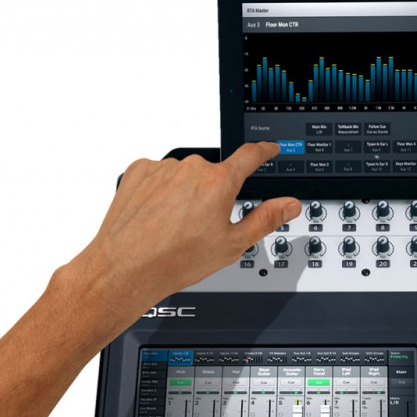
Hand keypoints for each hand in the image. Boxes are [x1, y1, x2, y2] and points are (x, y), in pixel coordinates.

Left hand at [68, 142, 300, 322]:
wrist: (127, 267)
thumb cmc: (175, 259)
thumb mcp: (233, 244)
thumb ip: (265, 219)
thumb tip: (288, 205)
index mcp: (219, 182)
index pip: (250, 156)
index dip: (264, 151)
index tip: (269, 149)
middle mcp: (191, 168)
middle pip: (214, 174)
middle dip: (214, 195)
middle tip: (204, 225)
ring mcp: (162, 168)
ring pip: (185, 176)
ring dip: (186, 194)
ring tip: (176, 226)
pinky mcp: (139, 172)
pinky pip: (159, 175)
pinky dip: (162, 192)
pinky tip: (159, 217)